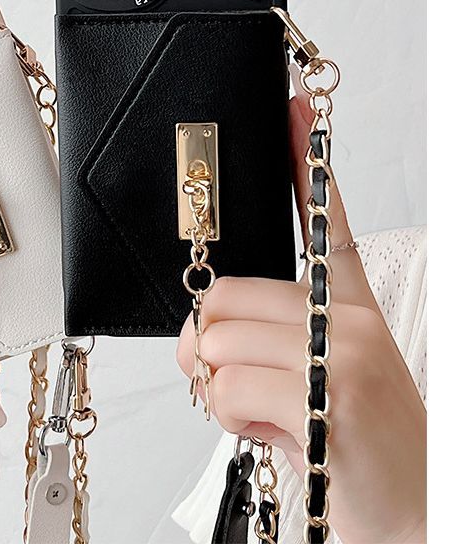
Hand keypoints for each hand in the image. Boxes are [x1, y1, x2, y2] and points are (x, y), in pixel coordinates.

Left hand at [176, 90, 425, 542]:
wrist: (409, 515)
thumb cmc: (348, 446)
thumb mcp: (311, 376)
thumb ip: (261, 337)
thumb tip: (197, 328)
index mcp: (347, 305)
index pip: (325, 216)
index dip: (305, 155)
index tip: (292, 105)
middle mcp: (348, 318)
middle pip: (219, 295)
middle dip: (208, 347)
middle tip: (242, 381)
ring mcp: (342, 352)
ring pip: (214, 342)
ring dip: (221, 389)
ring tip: (272, 411)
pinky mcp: (332, 396)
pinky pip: (228, 387)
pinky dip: (234, 418)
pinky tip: (279, 432)